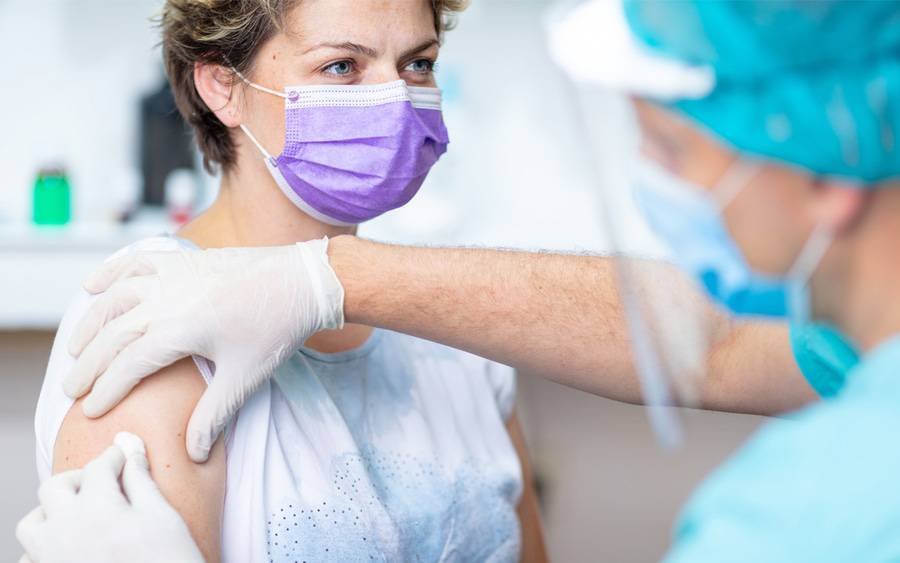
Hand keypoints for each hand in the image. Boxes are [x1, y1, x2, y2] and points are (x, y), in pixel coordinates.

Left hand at [16, 432, 202, 562]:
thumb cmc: (168, 561)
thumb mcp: (162, 516)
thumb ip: (140, 478)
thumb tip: (130, 444)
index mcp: (97, 509)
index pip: (98, 467)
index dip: (115, 456)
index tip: (125, 457)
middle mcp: (65, 531)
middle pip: (55, 487)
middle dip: (78, 478)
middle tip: (103, 483)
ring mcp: (54, 558)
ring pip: (32, 523)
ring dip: (52, 510)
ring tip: (81, 513)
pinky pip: (30, 558)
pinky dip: (44, 546)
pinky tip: (71, 545)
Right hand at [64, 238, 344, 460]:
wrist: (305, 281)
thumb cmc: (277, 330)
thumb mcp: (245, 377)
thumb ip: (214, 416)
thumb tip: (194, 455)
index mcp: (180, 329)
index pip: (127, 364)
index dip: (106, 389)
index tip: (90, 410)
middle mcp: (167, 298)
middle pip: (112, 333)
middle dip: (88, 364)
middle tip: (72, 389)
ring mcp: (173, 274)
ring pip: (115, 297)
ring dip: (91, 323)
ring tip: (75, 349)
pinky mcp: (184, 259)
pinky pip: (136, 262)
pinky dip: (110, 273)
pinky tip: (92, 286)